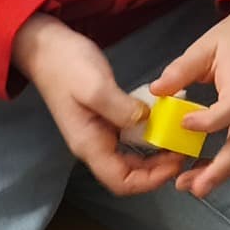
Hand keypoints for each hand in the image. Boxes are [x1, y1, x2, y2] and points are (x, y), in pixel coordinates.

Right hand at [11, 14, 181, 196]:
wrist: (46, 48)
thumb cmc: (68, 66)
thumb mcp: (95, 85)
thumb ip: (120, 107)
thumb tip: (145, 122)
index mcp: (89, 144)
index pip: (120, 181)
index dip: (149, 181)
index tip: (174, 164)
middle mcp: (94, 145)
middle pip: (127, 174)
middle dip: (156, 170)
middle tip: (182, 151)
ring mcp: (98, 133)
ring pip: (129, 158)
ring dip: (154, 155)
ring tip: (177, 139)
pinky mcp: (104, 119)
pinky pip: (129, 138)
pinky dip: (148, 136)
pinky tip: (163, 121)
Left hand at [151, 0, 229, 198]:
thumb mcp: (205, 46)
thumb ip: (180, 69)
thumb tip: (155, 91)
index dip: (210, 121)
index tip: (184, 124)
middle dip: (218, 170)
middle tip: (188, 186)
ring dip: (222, 174)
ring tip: (193, 186)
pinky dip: (228, 166)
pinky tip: (206, 170)